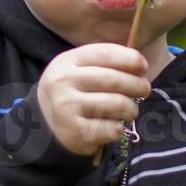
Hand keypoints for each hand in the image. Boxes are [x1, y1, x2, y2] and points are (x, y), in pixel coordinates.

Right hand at [35, 43, 151, 160]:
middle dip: (136, 84)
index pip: (105, 53)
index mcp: (67, 61)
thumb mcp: (76, 70)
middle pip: (113, 79)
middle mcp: (65, 82)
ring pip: (116, 104)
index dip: (129, 58)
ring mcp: (68, 107)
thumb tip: (140, 65)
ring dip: (131, 108)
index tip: (143, 66)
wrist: (41, 125)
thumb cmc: (70, 93)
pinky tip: (116, 126)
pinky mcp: (75, 132)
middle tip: (144, 89)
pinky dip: (119, 128)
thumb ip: (103, 64)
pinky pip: (111, 128)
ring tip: (131, 110)